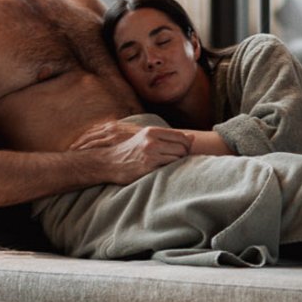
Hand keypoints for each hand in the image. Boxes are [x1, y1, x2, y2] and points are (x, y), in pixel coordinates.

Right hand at [72, 120, 189, 183]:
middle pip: (182, 147)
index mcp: (152, 131)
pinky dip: (169, 170)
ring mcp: (150, 153)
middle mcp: (151, 140)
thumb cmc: (130, 152)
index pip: (181, 136)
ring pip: (177, 158)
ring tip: (168, 166)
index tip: (182, 152)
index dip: (186, 145)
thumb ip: (168, 137)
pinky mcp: (148, 166)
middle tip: (177, 161)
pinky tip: (162, 171)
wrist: (108, 162)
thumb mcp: (147, 139)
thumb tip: (193, 137)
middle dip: (183, 155)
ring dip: (177, 163)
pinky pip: (169, 167)